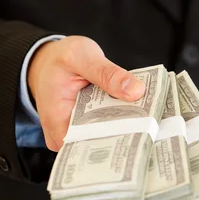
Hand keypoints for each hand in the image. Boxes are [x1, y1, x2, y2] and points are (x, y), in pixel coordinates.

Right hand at [27, 36, 144, 151]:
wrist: (47, 60)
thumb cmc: (59, 59)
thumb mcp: (81, 56)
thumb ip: (107, 73)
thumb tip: (136, 91)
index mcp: (57, 121)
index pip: (89, 143)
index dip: (116, 138)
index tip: (142, 129)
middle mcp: (63, 136)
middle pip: (99, 143)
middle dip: (125, 131)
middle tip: (151, 120)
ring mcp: (74, 134)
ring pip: (104, 137)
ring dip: (124, 125)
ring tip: (146, 115)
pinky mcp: (84, 128)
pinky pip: (105, 128)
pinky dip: (119, 119)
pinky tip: (136, 111)